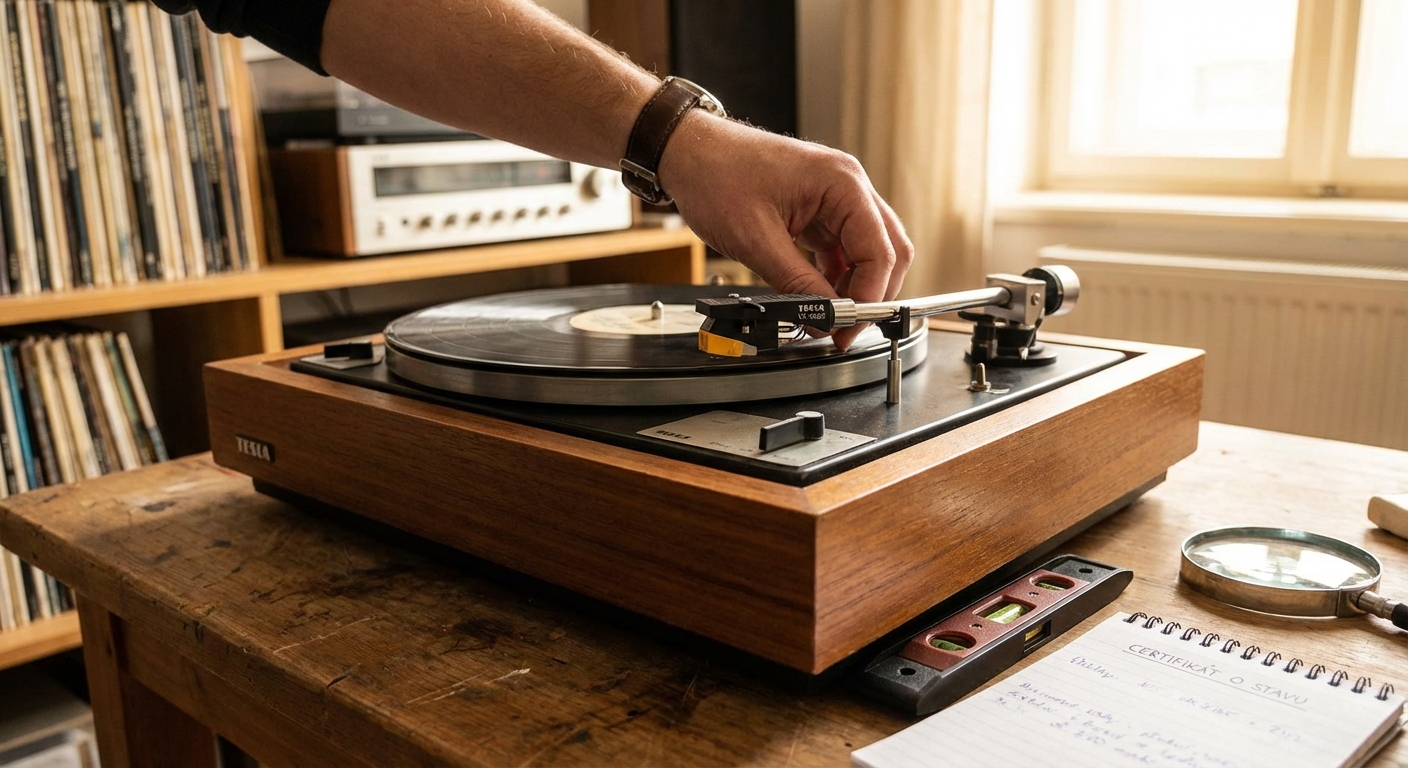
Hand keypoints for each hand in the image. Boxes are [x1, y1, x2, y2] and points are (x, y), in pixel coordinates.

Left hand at [657, 112, 913, 349]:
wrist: (687, 150)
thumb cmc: (715, 174)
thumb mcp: (755, 239)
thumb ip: (796, 283)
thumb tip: (823, 317)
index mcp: (842, 183)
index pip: (881, 250)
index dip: (869, 296)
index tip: (847, 327)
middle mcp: (847, 186)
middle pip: (886, 250)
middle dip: (871, 294)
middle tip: (844, 330)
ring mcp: (834, 197)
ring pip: (866, 252)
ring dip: (854, 287)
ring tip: (828, 319)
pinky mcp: (817, 210)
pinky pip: (841, 249)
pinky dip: (836, 276)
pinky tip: (818, 298)